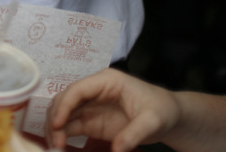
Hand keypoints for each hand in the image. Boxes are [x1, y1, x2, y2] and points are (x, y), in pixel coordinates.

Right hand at [45, 68, 178, 151]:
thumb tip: (116, 150)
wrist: (169, 118)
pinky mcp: (91, 122)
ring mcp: (91, 107)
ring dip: (55, 128)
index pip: (78, 89)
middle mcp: (94, 91)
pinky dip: (62, 136)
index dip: (64, 105)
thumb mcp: (152, 121)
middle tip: (55, 141)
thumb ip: (134, 134)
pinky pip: (70, 127)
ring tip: (55, 146)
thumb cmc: (162, 110)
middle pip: (64, 100)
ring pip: (63, 114)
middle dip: (55, 119)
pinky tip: (60, 146)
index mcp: (106, 81)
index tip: (58, 125)